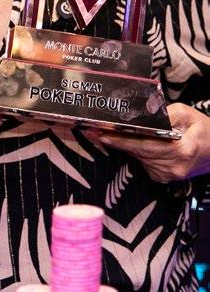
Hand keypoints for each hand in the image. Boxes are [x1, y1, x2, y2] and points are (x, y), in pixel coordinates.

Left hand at [84, 103, 209, 182]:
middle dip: (115, 140)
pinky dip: (135, 151)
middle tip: (94, 130)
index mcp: (181, 150)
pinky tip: (128, 142)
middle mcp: (173, 167)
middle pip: (137, 152)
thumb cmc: (204, 131)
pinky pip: (143, 161)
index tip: (102, 134)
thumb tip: (144, 113)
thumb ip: (165, 113)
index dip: (121, 140)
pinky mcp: (163, 178)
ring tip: (105, 133)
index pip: (143, 145)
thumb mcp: (187, 114)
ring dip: (123, 146)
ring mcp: (168, 175)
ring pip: (138, 157)